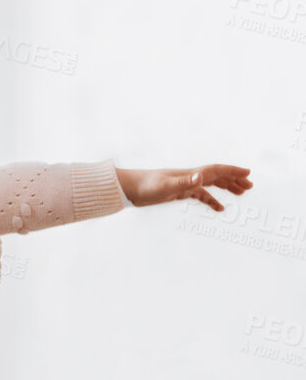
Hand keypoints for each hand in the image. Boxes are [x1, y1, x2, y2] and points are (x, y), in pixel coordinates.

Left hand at [116, 164, 251, 212]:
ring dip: (227, 187)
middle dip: (234, 179)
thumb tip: (200, 177)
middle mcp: (189, 177)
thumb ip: (184, 182)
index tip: (248, 173)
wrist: (129, 188)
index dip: (232, 171)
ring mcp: (184, 184)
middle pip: (217, 176)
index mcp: (190, 174)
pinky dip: (212, 200)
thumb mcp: (166, 186)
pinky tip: (219, 208)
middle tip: (250, 186)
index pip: (216, 170)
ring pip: (210, 184)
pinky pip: (200, 195)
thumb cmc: (146, 186)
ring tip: (242, 193)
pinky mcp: (178, 192)